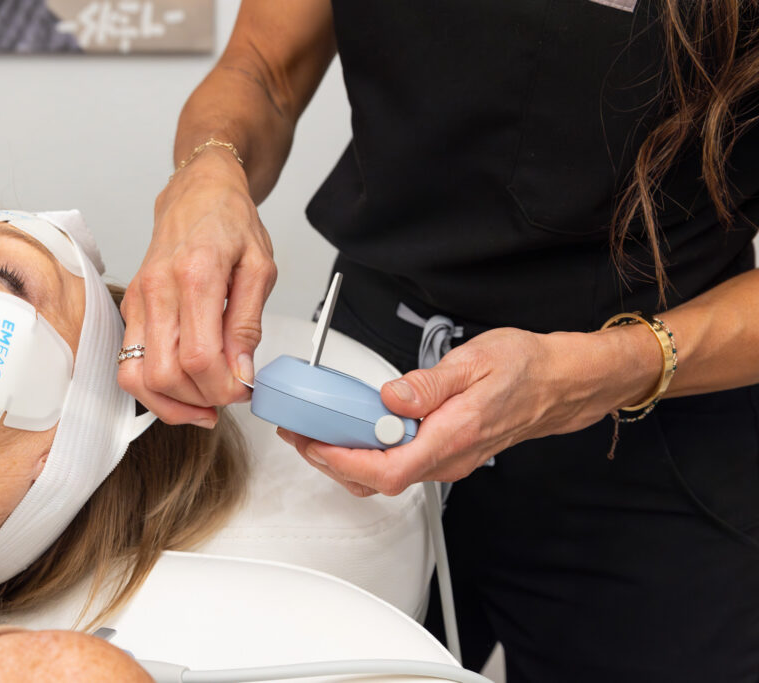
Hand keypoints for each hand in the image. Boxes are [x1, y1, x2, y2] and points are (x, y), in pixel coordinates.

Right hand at [118, 150, 277, 426]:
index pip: (200, 358)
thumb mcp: (259, 267)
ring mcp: (138, 302)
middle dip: (199, 400)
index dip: (223, 387)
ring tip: (204, 406)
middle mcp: (157, 291)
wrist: (198, 193)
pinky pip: (130, 365)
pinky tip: (185, 389)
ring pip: (137, 378)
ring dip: (171, 404)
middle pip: (164, 374)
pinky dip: (155, 389)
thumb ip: (248, 323)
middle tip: (228, 397)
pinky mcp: (130, 310)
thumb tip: (241, 371)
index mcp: (194, 276)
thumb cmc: (229, 222)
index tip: (244, 388)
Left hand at [277, 325, 657, 494]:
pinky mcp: (447, 453)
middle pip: (378, 481)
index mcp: (453, 435)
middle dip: (332, 462)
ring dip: (346, 460)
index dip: (344, 463)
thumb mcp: (475, 361)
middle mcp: (449, 457)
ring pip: (386, 477)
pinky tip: (355, 431)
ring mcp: (448, 460)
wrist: (559, 382)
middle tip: (301, 434)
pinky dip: (368, 454)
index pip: (388, 469)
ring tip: (317, 431)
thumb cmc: (524, 368)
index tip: (314, 444)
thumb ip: (428, 384)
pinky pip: (400, 465)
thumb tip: (391, 396)